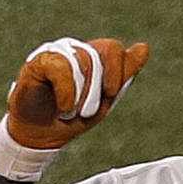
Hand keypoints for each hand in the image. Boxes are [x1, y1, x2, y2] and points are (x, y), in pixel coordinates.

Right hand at [5, 36, 150, 150]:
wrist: (41, 136)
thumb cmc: (72, 117)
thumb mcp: (105, 99)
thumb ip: (124, 73)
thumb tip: (144, 47)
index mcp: (91, 55)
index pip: (112, 48)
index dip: (116, 72)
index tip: (110, 93)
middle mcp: (73, 49)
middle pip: (97, 58)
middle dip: (96, 91)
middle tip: (85, 110)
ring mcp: (55, 54)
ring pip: (80, 63)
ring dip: (81, 96)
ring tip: (70, 110)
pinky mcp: (38, 62)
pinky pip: (61, 68)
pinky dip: (66, 94)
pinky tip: (63, 107)